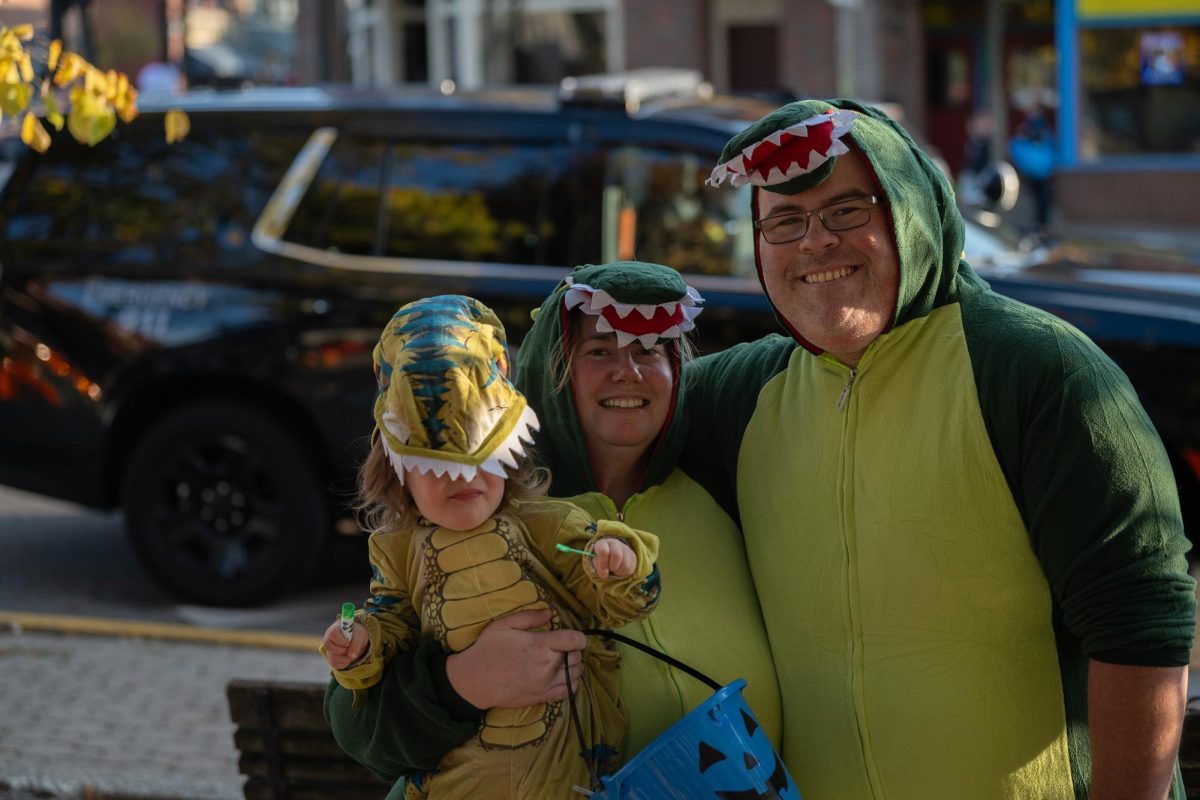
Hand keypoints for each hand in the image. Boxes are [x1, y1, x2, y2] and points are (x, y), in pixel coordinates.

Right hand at [322, 620, 367, 669]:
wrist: (358, 641)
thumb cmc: (357, 634)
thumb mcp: (360, 636)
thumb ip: (356, 644)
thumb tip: (351, 656)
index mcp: (335, 629)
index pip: (332, 634)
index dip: (340, 640)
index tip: (348, 643)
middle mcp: (329, 639)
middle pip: (328, 646)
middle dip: (342, 649)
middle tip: (349, 647)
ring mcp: (329, 650)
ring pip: (333, 657)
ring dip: (345, 657)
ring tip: (352, 652)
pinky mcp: (332, 659)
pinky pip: (336, 664)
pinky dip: (345, 662)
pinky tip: (349, 656)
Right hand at [445, 607, 585, 708]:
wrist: (473, 680)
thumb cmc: (487, 649)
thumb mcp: (504, 624)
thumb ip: (530, 617)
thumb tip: (550, 613)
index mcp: (539, 645)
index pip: (574, 640)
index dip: (578, 637)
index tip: (573, 637)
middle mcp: (547, 666)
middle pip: (576, 656)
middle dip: (573, 650)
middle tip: (562, 647)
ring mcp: (546, 684)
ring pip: (576, 674)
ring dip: (574, 666)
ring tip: (562, 661)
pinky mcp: (542, 698)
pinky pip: (569, 692)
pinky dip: (572, 683)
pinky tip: (563, 677)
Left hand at [591, 537, 635, 578]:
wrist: (610, 555)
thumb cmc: (600, 559)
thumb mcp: (596, 562)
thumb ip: (598, 567)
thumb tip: (605, 574)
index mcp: (603, 544)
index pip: (604, 551)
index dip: (603, 562)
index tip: (603, 570)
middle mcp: (615, 544)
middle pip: (617, 555)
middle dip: (612, 566)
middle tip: (609, 569)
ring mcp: (625, 549)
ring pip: (625, 564)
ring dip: (618, 571)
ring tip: (614, 569)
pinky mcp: (633, 556)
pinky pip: (630, 568)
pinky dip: (624, 573)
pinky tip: (619, 570)